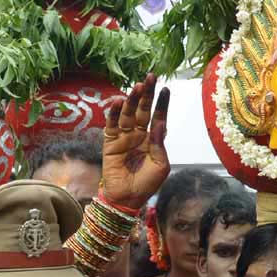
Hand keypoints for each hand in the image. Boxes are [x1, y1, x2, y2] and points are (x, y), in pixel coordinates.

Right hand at [100, 74, 170, 209]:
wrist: (126, 199)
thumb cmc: (146, 184)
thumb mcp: (160, 165)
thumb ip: (159, 144)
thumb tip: (159, 124)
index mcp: (153, 140)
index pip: (158, 117)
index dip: (162, 103)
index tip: (165, 89)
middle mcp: (139, 134)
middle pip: (143, 110)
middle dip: (146, 95)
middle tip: (149, 78)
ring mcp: (124, 137)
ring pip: (128, 114)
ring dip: (132, 101)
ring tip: (136, 88)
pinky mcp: (110, 142)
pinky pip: (112, 125)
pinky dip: (114, 113)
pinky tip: (118, 102)